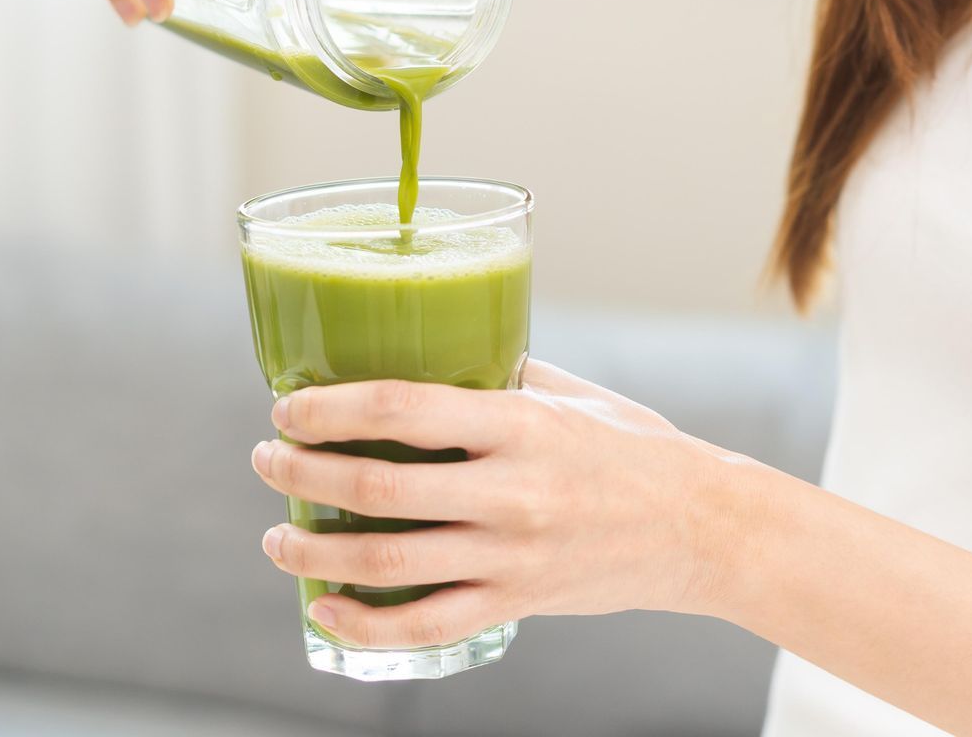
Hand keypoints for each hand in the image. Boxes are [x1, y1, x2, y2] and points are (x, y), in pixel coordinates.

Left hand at [247, 361, 763, 648]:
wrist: (703, 529)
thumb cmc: (635, 449)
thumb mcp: (572, 393)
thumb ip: (501, 373)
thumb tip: (431, 346)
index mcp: (521, 423)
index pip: (404, 407)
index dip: (330, 408)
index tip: (288, 406)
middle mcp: (512, 491)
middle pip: (378, 488)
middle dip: (303, 473)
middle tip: (268, 460)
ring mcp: (512, 554)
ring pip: (386, 561)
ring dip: (313, 549)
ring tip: (278, 536)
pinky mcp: (516, 602)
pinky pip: (422, 624)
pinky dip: (361, 623)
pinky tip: (324, 608)